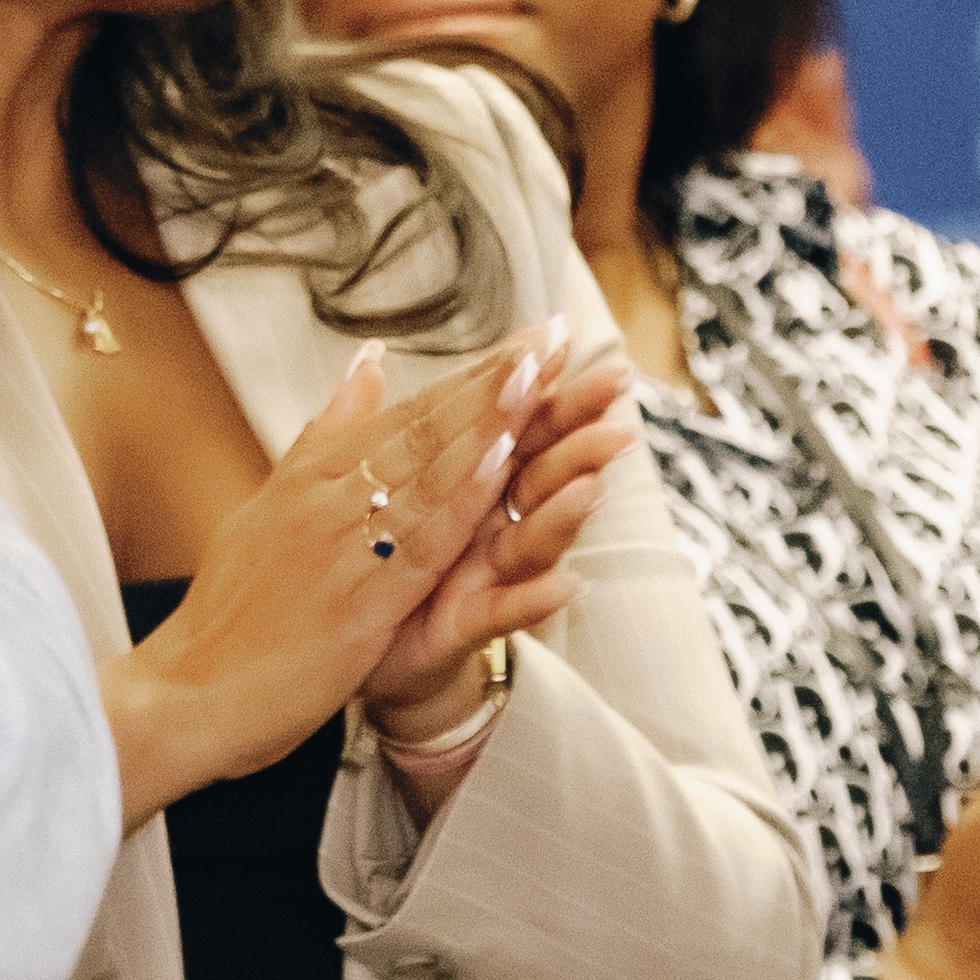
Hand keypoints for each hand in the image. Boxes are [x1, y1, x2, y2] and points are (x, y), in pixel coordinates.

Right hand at [105, 339, 534, 816]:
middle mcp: (322, 502)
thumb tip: (367, 364)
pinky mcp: (353, 608)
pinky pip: (418, 547)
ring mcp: (337, 552)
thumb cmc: (229, 612)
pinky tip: (498, 470)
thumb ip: (325, 437)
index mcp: (305, 479)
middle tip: (546, 340)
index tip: (523, 343)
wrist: (186, 694)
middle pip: (419, 433)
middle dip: (489, 385)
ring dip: (485, 427)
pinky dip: (458, 506)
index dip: (467, 378)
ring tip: (535, 380)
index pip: (400, 417)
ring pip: (422, 478)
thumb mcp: (269, 508)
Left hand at [357, 321, 630, 763]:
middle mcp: (489, 522)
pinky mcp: (470, 625)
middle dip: (579, 432)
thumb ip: (392, 422)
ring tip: (594, 484)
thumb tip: (377, 351)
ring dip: (566, 511)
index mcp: (469, 481)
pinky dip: (536, 600)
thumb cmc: (387, 559)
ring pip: (533, 535)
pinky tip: (567, 586)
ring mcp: (486, 574)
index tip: (567, 333)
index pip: (511, 422)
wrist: (361, 646)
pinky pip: (507, 611)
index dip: (537, 381)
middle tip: (618, 393)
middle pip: (541, 470)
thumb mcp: (382, 482)